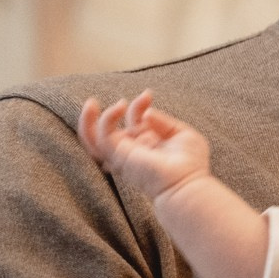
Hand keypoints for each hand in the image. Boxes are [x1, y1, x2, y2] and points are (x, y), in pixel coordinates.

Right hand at [78, 91, 210, 203]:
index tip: (148, 95)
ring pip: (92, 140)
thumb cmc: (190, 164)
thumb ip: (162, 121)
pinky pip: (101, 136)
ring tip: (91, 102)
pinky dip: (105, 119)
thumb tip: (145, 112)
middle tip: (115, 99)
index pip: (133, 124)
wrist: (186, 181)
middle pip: (108, 133)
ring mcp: (122, 155)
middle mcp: (131, 152)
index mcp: (146, 148)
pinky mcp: (117, 156)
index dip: (138, 107)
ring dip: (88, 119)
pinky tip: (119, 107)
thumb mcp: (180, 134)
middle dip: (108, 115)